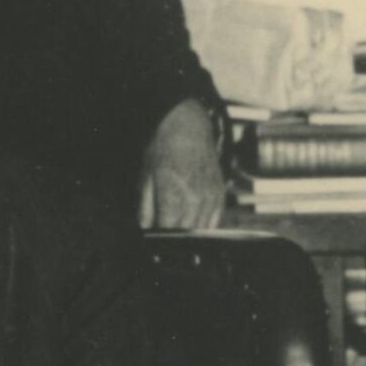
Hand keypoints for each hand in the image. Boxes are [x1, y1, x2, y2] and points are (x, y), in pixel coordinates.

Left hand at [139, 99, 224, 229]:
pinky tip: (193, 223)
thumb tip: (145, 229)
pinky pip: (215, 220)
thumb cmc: (163, 150)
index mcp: (173, 196)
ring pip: (201, 229)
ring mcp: (211, 197)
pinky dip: (204, 226)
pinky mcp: (220, 193)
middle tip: (164, 234)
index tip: (155, 238)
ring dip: (189, 233)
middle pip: (185, 232)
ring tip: (177, 229)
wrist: (188, 128)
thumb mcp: (146, 178)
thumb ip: (146, 207)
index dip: (160, 237)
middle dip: (173, 235)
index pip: (167, 231)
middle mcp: (195, 199)